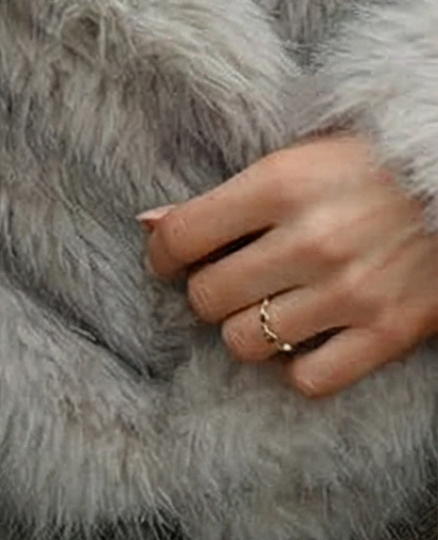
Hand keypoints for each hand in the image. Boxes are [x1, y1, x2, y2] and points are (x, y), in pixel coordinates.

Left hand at [143, 133, 437, 397]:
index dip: (163, 256)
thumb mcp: (294, 159)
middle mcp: (310, 240)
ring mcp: (350, 291)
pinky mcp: (388, 333)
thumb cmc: (368, 165)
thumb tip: (150, 225)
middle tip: (225, 283)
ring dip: (244, 331)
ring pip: (246, 343)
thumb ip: (224, 196)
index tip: (169, 260)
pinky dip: (296, 368)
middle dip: (205, 293)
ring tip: (260, 310)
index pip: (182, 238)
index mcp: (280, 184)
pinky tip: (301, 340)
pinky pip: (309, 380)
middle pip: (208, 297)